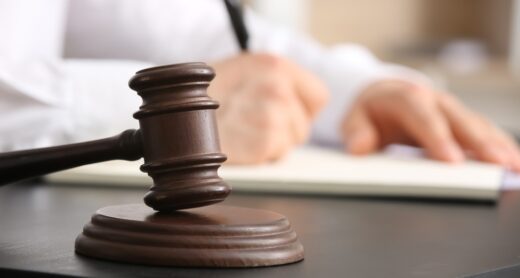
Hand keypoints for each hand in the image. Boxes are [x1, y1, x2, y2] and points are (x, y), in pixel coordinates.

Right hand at [209, 53, 328, 163]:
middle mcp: (276, 86)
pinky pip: (277, 154)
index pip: (319, 96)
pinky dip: (260, 155)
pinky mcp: (263, 141)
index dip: (302, 109)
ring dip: (272, 143)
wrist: (176, 114)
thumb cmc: (212, 95)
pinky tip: (240, 142)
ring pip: (292, 141)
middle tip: (252, 123)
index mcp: (275, 64)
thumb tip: (310, 105)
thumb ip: (281, 83)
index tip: (283, 112)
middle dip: (284, 130)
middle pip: (303, 125)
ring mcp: (271, 113)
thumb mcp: (248, 73)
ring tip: (243, 131)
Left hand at [342, 80, 519, 170]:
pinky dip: (499, 145)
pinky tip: (513, 161)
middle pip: (460, 121)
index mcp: (406, 97)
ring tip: (514, 167)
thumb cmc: (370, 110)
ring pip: (478, 126)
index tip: (451, 161)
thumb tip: (360, 147)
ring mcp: (451, 110)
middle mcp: (434, 100)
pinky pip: (484, 132)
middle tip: (499, 165)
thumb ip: (355, 132)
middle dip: (480, 143)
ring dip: (497, 146)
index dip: (439, 138)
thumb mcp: (353, 118)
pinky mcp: (461, 121)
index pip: (424, 117)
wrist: (381, 95)